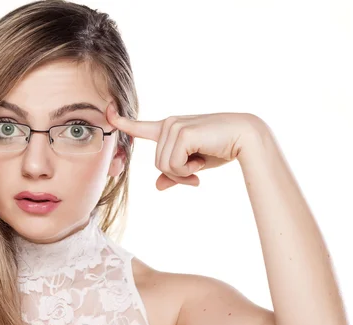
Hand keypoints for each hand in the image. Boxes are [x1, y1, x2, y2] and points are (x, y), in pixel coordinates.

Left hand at [106, 103, 259, 189]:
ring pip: (164, 166)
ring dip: (183, 173)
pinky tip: (202, 161)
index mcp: (168, 129)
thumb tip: (157, 186)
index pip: (139, 126)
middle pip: (158, 164)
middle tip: (196, 174)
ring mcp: (174, 126)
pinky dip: (187, 170)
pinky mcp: (182, 132)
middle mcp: (168, 124)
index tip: (107, 110)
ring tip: (200, 165)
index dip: (121, 121)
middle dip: (177, 175)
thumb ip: (175, 174)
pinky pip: (173, 164)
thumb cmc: (221, 149)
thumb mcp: (194, 165)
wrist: (245, 138)